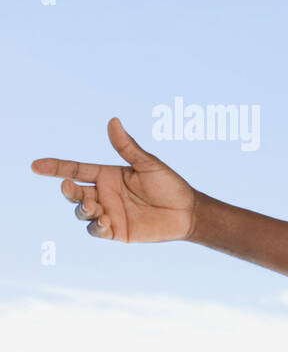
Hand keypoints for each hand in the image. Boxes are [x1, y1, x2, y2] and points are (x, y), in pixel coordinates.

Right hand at [30, 118, 200, 242]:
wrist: (188, 212)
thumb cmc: (170, 185)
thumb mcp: (149, 164)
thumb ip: (128, 147)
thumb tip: (113, 121)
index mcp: (107, 175)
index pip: (75, 170)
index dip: (55, 168)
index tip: (36, 165)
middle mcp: (103, 194)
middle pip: (74, 193)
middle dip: (68, 191)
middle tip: (70, 188)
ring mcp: (108, 212)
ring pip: (82, 212)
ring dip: (83, 210)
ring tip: (96, 208)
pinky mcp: (116, 231)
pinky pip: (96, 231)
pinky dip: (96, 227)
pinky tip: (105, 222)